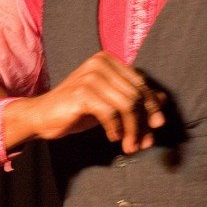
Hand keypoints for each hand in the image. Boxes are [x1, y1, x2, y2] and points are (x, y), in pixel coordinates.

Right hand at [3, 51, 165, 154]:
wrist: (41, 116)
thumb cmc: (77, 110)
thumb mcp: (110, 105)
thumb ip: (134, 100)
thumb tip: (164, 100)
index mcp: (109, 61)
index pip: (141, 84)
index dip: (152, 107)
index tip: (155, 127)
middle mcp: (100, 63)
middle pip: (137, 95)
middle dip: (144, 122)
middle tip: (143, 143)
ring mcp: (91, 76)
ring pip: (128, 104)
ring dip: (132, 130)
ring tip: (129, 146)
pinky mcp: (82, 92)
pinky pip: (111, 112)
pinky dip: (116, 129)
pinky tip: (113, 138)